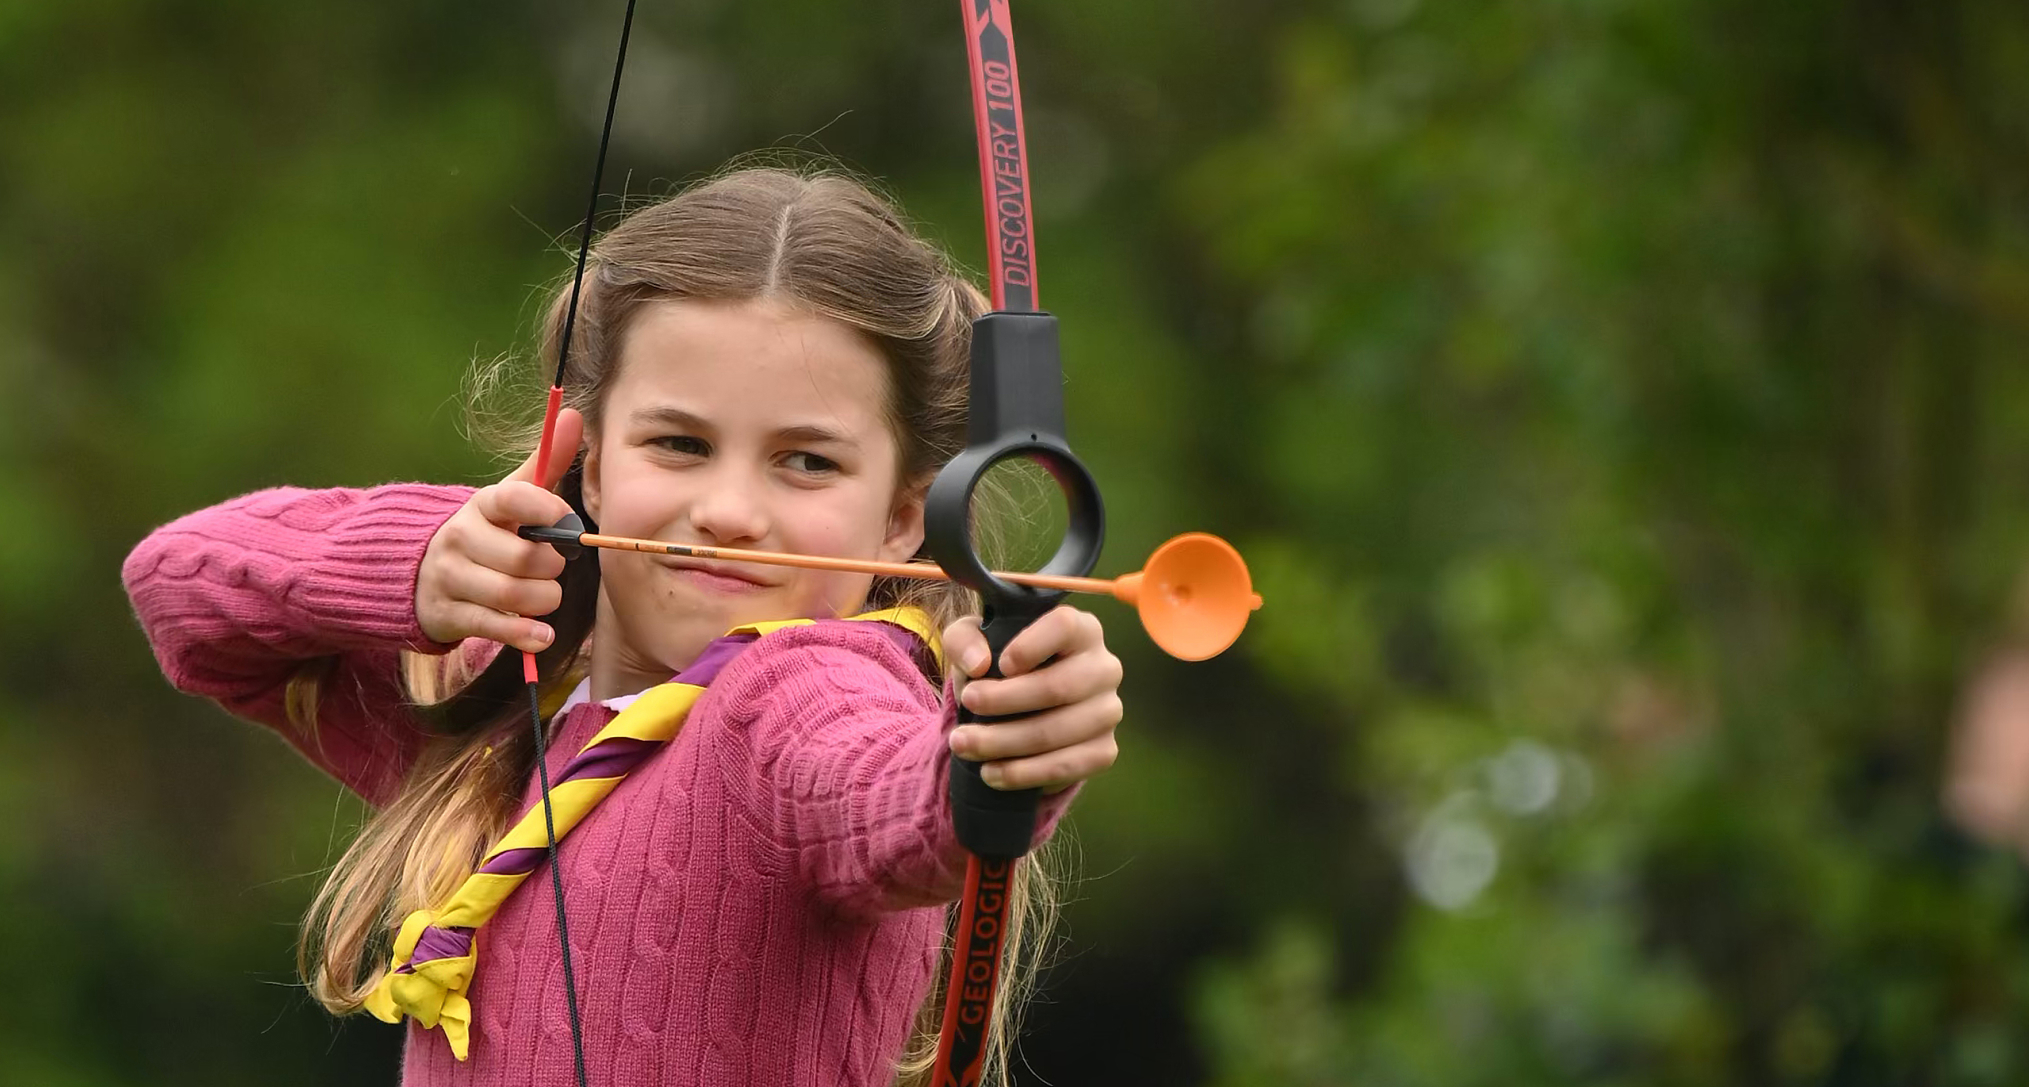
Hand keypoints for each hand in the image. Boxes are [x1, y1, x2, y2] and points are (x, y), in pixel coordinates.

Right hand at [415, 408, 583, 653]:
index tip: (567, 522)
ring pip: (512, 595)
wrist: (414, 570)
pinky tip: (543, 635)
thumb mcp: (508, 498)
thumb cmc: (483, 533)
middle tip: (556, 568)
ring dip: (544, 601)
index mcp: (481, 505)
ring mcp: (450, 578)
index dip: (547, 510)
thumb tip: (575, 415)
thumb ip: (544, 464)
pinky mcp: (448, 614)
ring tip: (548, 598)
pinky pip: (494, 627)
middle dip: (553, 567)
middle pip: (523, 557)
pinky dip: (525, 635)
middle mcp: (461, 538)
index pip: (514, 498)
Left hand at [943, 606, 1123, 794]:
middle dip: (1002, 701)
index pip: (1065, 627)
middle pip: (1057, 687)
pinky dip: (1022, 773)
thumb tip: (978, 664)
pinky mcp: (1105, 750)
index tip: (999, 665)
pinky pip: (1065, 767)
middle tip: (965, 705)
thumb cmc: (998, 666)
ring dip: (1002, 742)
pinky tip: (991, 772)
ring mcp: (1108, 711)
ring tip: (963, 744)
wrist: (1018, 712)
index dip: (1030, 646)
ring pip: (1055, 732)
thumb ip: (964, 641)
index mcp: (1081, 630)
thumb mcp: (973, 644)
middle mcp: (1104, 668)